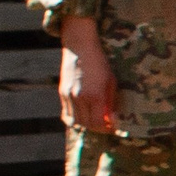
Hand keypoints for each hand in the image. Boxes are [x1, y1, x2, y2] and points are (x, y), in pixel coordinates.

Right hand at [58, 17, 116, 133]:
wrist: (80, 47)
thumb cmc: (100, 62)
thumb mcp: (111, 81)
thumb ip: (110, 101)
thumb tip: (112, 119)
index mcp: (95, 95)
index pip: (99, 122)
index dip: (107, 128)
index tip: (113, 127)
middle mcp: (80, 98)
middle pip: (87, 124)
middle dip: (98, 128)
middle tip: (106, 126)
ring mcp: (69, 96)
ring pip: (75, 122)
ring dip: (86, 125)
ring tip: (95, 121)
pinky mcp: (62, 93)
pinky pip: (66, 114)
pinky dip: (75, 119)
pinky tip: (83, 116)